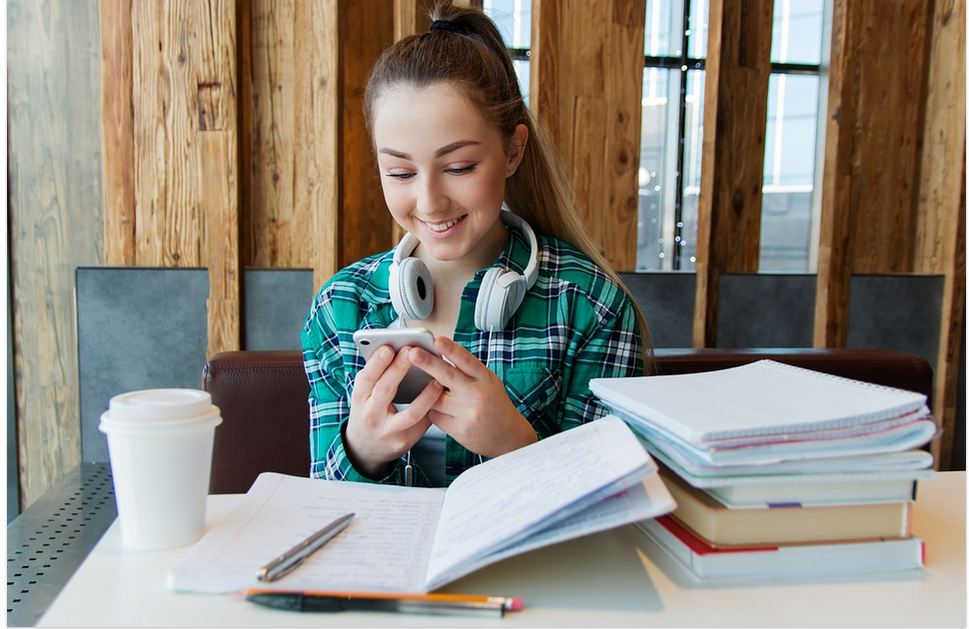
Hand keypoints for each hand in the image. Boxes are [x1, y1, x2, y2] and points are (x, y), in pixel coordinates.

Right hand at [344, 345, 443, 476]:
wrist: (365, 448)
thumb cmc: (369, 411)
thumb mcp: (364, 394)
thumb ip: (377, 376)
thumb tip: (394, 349)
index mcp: (360, 399)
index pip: (366, 379)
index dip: (377, 363)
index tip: (389, 348)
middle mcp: (371, 416)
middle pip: (385, 390)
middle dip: (399, 369)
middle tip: (412, 351)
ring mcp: (388, 431)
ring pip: (410, 413)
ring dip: (426, 396)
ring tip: (438, 380)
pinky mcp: (404, 442)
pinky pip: (422, 423)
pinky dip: (433, 408)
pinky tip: (442, 396)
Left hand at [406, 337, 537, 457]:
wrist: (507, 436)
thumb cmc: (494, 404)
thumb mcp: (488, 381)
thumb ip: (467, 370)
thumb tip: (440, 354)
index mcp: (485, 378)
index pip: (466, 361)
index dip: (452, 350)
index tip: (438, 340)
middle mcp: (476, 394)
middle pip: (448, 376)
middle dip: (428, 363)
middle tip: (413, 353)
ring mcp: (467, 413)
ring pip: (435, 398)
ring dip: (431, 395)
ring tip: (443, 396)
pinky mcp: (458, 430)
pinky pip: (435, 416)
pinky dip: (435, 412)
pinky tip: (447, 413)